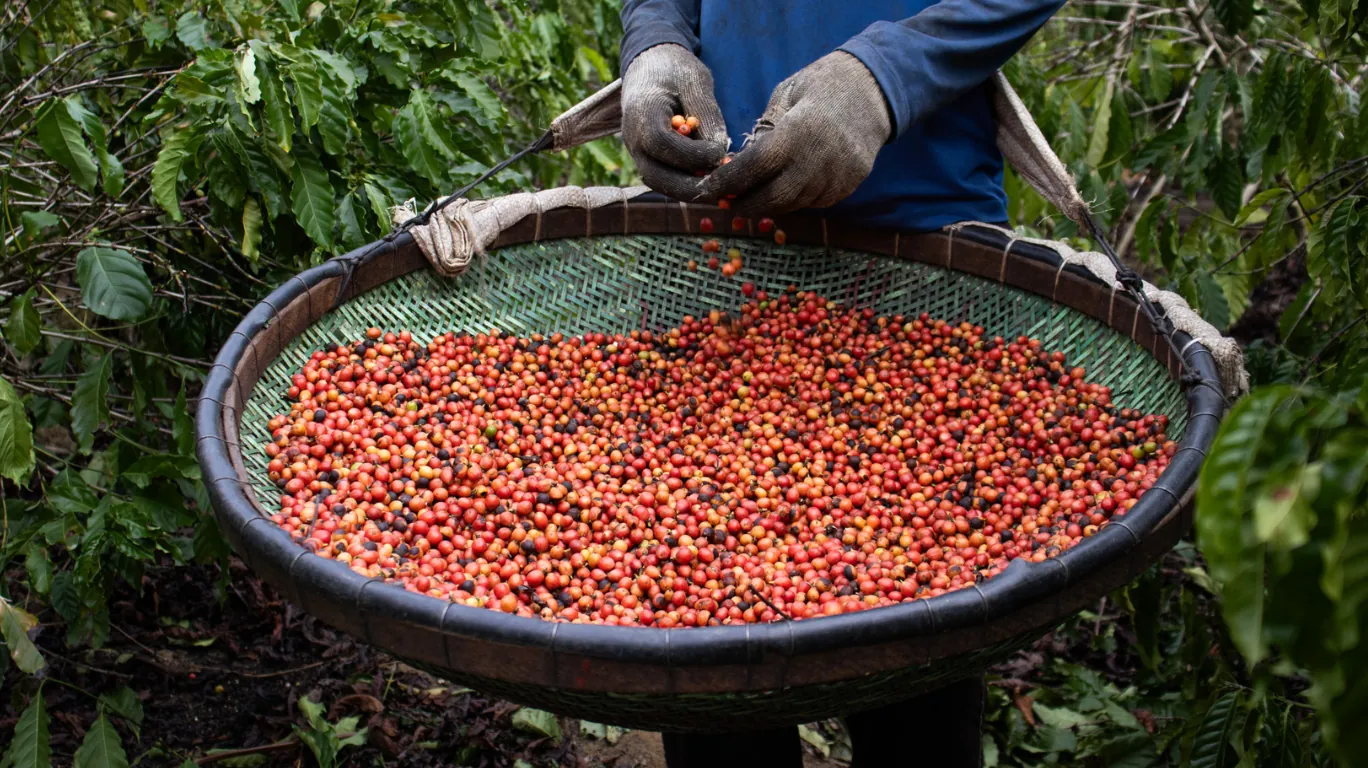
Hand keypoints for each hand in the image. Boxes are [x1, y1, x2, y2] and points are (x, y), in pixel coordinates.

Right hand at [621, 44, 728, 200]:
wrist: (650, 66)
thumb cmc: (675, 70)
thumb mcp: (696, 82)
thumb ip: (707, 116)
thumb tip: (720, 154)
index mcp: (641, 112)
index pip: (662, 143)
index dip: (692, 154)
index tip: (720, 153)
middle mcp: (632, 137)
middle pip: (655, 176)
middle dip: (691, 187)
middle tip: (724, 189)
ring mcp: (636, 151)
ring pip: (658, 182)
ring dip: (689, 190)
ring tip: (720, 188)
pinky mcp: (645, 157)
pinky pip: (663, 178)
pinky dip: (685, 183)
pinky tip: (711, 180)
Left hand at [699, 52, 891, 216]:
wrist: (874, 90)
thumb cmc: (821, 85)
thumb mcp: (786, 94)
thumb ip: (764, 129)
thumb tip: (739, 160)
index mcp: (798, 133)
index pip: (754, 168)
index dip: (727, 183)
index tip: (707, 189)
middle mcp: (818, 162)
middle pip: (772, 199)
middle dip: (744, 204)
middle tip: (726, 202)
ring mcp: (836, 179)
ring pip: (792, 205)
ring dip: (767, 204)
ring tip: (749, 197)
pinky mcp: (847, 187)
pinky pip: (812, 202)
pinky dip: (792, 199)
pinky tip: (782, 188)